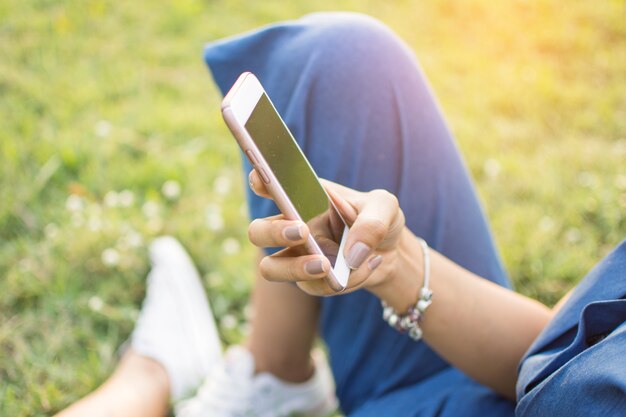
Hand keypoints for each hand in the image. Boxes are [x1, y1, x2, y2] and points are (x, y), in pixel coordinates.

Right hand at [247, 170, 404, 295]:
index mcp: (303, 197)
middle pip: (258, 232)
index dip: (259, 181)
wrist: (392, 252)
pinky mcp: (310, 281)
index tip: (262, 179)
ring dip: (295, 268)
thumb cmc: (379, 219)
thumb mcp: (385, 207)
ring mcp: (297, 256)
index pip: (270, 185)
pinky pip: (316, 286)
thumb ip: (372, 221)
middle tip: (302, 232)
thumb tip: (352, 254)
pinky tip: (366, 266)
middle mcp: (292, 225)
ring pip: (271, 268)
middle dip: (273, 232)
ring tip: (326, 266)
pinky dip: (344, 280)